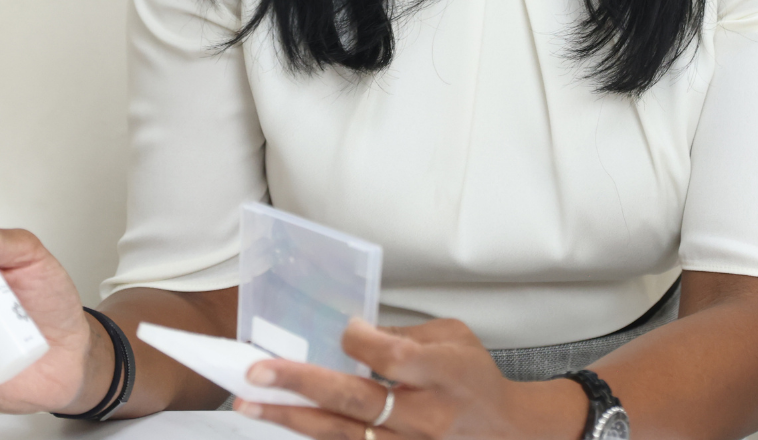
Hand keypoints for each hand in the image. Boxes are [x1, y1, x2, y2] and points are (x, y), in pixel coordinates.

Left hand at [233, 318, 585, 439]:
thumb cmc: (475, 378)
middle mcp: (423, 415)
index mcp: (441, 374)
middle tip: (258, 371)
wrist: (506, 431)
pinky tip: (284, 423)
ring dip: (292, 418)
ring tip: (251, 404)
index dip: (359, 341)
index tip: (342, 329)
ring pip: (342, 434)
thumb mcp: (452, 337)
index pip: (390, 358)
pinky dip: (316, 436)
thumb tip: (348, 334)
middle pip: (355, 400)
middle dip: (301, 383)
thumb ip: (401, 334)